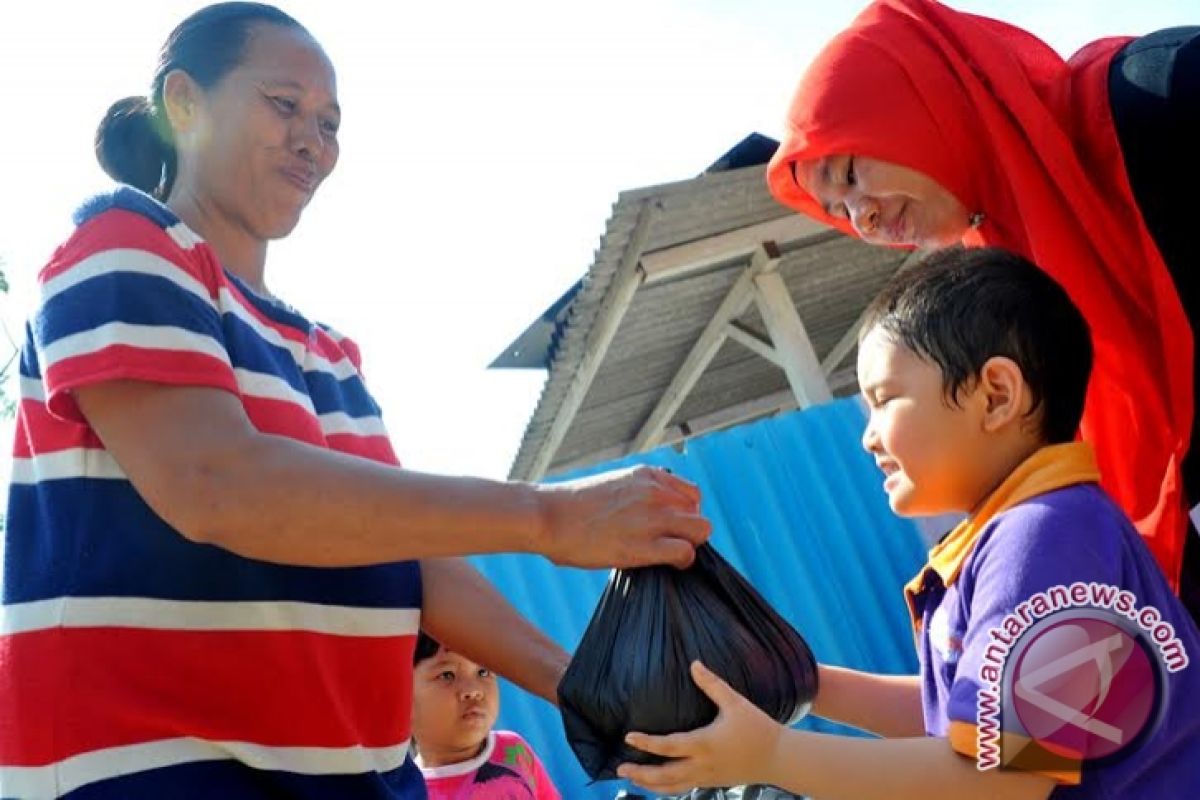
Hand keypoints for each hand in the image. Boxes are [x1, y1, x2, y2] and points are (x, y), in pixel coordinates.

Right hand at [535, 466, 710, 568]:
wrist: (545, 515)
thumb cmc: (571, 506)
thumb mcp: (613, 485)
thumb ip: (638, 494)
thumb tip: (652, 514)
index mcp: (646, 475)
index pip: (692, 494)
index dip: (685, 513)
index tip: (671, 526)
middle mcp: (654, 492)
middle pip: (699, 512)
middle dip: (690, 529)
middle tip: (670, 542)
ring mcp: (650, 517)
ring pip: (701, 530)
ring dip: (690, 544)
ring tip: (670, 554)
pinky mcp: (642, 545)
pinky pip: (685, 552)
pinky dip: (682, 561)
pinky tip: (667, 565)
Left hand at [617, 661, 782, 794]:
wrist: (779, 758)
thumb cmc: (757, 727)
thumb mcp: (735, 702)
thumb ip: (713, 684)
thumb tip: (694, 664)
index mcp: (704, 744)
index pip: (669, 746)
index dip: (646, 743)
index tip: (628, 737)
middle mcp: (702, 765)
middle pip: (665, 776)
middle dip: (641, 774)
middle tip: (620, 768)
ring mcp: (707, 777)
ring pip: (673, 787)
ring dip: (650, 785)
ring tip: (632, 779)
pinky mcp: (712, 782)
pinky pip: (684, 788)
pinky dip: (667, 788)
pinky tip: (658, 783)